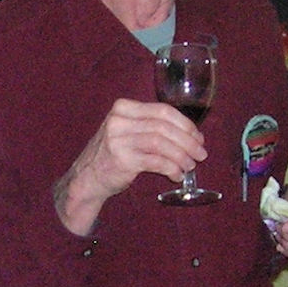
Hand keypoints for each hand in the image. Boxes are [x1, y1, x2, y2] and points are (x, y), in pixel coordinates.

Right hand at [54, 98, 206, 235]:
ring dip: (181, 156)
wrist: (87, 178)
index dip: (185, 124)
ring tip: (190, 166)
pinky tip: (176, 175)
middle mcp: (119, 120)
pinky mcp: (122, 160)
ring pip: (162, 143)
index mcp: (124, 108)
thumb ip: (151, 126)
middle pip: (164, 127)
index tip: (198, 137)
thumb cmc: (113, 155)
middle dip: (188, 141)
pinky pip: (156, 161)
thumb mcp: (127, 132)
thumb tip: (190, 134)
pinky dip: (171, 168)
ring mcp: (119, 140)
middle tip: (200, 154)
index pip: (163, 110)